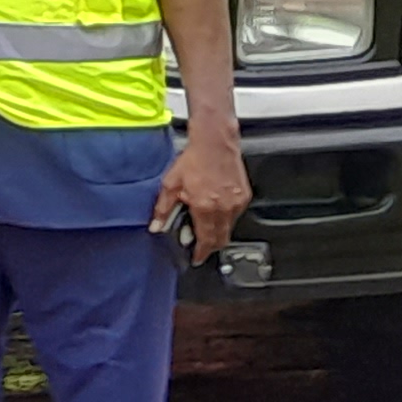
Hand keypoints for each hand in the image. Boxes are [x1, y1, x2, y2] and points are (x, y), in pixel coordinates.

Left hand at [152, 134, 250, 259]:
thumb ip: (162, 209)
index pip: (206, 240)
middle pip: (221, 238)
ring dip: (217, 232)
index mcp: (205, 208)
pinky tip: (214, 210)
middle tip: (200, 247)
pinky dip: (225, 218)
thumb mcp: (170, 184)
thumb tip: (156, 226)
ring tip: (203, 225)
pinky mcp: (245, 196)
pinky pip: (235, 215)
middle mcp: (224, 208)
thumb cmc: (193, 160)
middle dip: (210, 246)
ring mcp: (237, 203)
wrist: (215, 143)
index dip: (202, 252)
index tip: (197, 259)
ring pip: (229, 228)